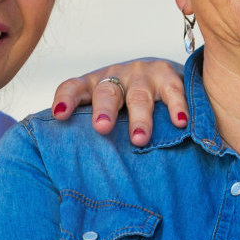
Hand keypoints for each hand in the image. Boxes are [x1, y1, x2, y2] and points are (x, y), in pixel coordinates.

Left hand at [52, 58, 186, 145]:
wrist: (161, 73)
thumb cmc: (124, 100)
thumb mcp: (105, 108)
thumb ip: (90, 127)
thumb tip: (73, 166)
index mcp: (94, 85)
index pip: (74, 87)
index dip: (66, 99)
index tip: (60, 115)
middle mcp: (116, 76)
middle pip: (107, 93)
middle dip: (104, 110)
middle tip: (102, 128)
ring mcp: (142, 75)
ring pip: (139, 97)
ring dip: (139, 119)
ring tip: (139, 140)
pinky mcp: (167, 76)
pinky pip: (173, 92)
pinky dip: (177, 107)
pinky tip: (179, 122)